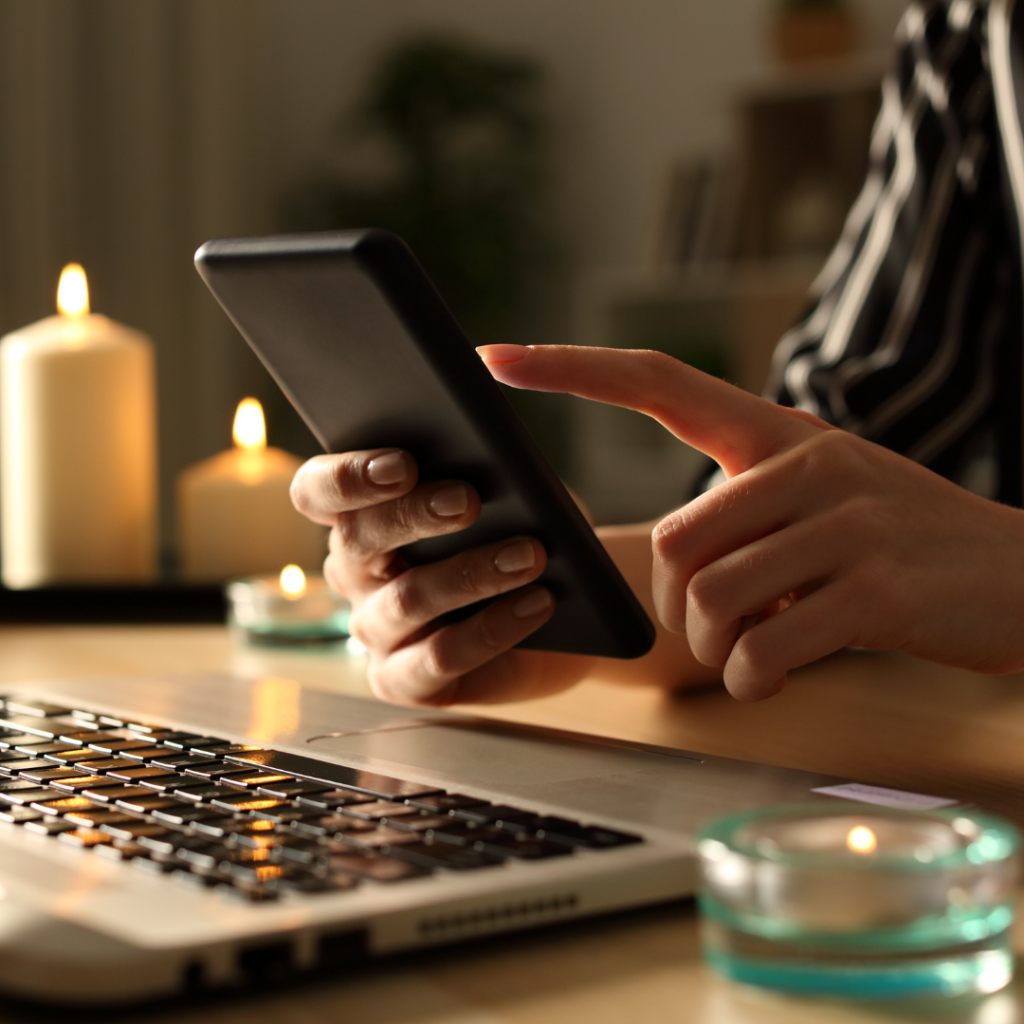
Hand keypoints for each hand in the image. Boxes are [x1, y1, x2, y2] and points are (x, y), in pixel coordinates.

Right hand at [290, 450, 593, 705]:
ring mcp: (375, 632)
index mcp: (359, 515)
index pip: (317, 491)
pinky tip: (536, 603)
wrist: (565, 607)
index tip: (402, 463)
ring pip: (407, 600)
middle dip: (413, 515)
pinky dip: (493, 628)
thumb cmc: (521, 532)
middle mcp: (355, 574)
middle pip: (358, 539)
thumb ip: (482, 472)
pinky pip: (439, 658)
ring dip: (471, 573)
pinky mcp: (406, 682)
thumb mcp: (506, 493)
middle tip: (468, 500)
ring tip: (529, 554)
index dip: (347, 477)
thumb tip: (488, 457)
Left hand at [479, 344, 1023, 700]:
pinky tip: (771, 677)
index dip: (572, 368)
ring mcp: (847, 524)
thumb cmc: (900, 545)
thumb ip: (746, 508)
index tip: (496, 356)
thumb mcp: (823, 498)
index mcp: (780, 434)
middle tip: (709, 632)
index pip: (660, 379)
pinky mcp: (877, 590)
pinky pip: (767, 645)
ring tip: (748, 654)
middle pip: (676, 539)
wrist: (1022, 576)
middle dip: (675, 608)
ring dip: (715, 647)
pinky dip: (752, 678)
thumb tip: (672, 559)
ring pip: (713, 597)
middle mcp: (808, 464)